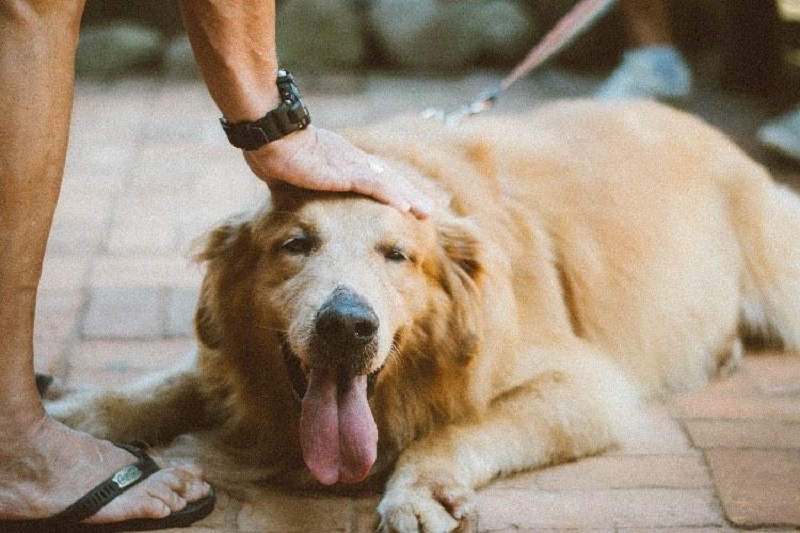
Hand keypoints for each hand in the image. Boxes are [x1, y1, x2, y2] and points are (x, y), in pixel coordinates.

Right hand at [243, 125, 432, 218]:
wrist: (268, 134)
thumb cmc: (271, 151)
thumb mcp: (290, 172)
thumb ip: (295, 181)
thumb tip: (283, 188)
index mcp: (340, 161)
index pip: (374, 176)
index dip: (392, 189)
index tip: (407, 202)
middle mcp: (350, 161)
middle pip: (387, 178)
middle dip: (409, 194)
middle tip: (428, 210)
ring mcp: (348, 165)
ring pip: (386, 182)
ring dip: (408, 197)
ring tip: (425, 212)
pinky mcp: (343, 172)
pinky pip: (372, 185)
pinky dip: (390, 195)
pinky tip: (404, 207)